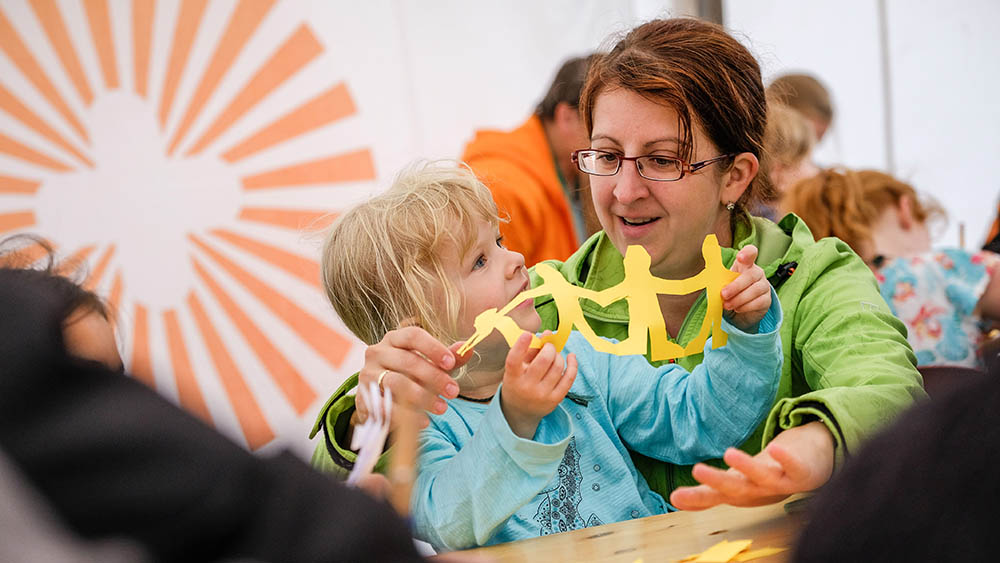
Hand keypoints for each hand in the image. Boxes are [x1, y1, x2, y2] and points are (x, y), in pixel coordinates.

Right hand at [355, 326, 467, 427]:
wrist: (380, 397)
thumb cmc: (409, 374)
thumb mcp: (429, 364)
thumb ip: (449, 357)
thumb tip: (468, 347)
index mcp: (394, 338)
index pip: (413, 335)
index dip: (433, 348)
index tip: (451, 364)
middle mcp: (377, 352)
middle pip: (407, 361)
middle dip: (434, 377)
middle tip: (453, 392)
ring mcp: (367, 374)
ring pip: (396, 383)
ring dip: (422, 397)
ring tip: (442, 408)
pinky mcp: (362, 397)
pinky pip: (385, 406)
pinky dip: (406, 415)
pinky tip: (424, 422)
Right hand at [499, 332, 576, 438]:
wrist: (520, 412)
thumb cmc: (518, 383)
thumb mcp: (517, 369)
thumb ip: (529, 350)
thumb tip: (547, 334)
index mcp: (512, 377)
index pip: (514, 360)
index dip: (520, 346)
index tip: (527, 334)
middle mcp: (526, 387)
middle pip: (544, 360)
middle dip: (549, 347)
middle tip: (548, 346)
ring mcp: (542, 395)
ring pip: (558, 367)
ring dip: (558, 356)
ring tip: (554, 355)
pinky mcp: (555, 399)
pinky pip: (569, 378)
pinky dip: (573, 365)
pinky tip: (571, 357)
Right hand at [669, 421, 834, 509]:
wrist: (810, 469)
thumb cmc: (766, 477)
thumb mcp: (734, 485)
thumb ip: (707, 496)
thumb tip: (674, 499)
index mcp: (741, 493)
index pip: (717, 496)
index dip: (697, 498)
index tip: (675, 496)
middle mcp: (759, 491)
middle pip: (737, 489)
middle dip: (718, 481)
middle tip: (696, 470)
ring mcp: (781, 482)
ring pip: (763, 477)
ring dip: (747, 467)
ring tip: (728, 454)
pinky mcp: (802, 472)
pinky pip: (794, 466)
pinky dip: (785, 459)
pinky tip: (774, 447)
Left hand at [721, 245, 770, 331]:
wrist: (739, 311)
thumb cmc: (730, 292)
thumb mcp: (721, 284)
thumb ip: (715, 280)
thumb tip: (707, 280)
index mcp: (745, 264)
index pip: (750, 253)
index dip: (747, 253)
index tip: (740, 257)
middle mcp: (757, 272)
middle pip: (750, 275)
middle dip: (735, 286)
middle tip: (723, 294)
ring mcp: (764, 285)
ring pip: (755, 289)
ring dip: (739, 298)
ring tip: (727, 305)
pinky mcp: (767, 299)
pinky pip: (759, 302)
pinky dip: (746, 306)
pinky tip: (737, 309)